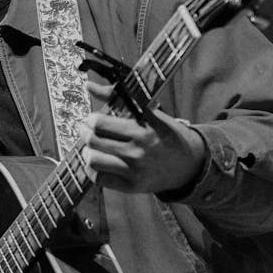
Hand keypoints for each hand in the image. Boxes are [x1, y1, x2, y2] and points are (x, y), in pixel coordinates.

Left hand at [80, 81, 205, 193]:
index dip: (92, 119)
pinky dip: (93, 170)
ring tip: (92, 147)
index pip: (101, 123)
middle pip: (93, 140)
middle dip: (84, 133)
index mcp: (141, 129)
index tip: (94, 119)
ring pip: (93, 160)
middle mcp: (137, 151)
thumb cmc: (165, 134)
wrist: (187, 164)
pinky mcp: (131, 187)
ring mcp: (134, 171)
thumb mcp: (148, 112)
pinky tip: (99, 162)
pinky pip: (99, 179)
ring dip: (87, 152)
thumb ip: (116, 97)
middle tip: (87, 131)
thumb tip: (88, 85)